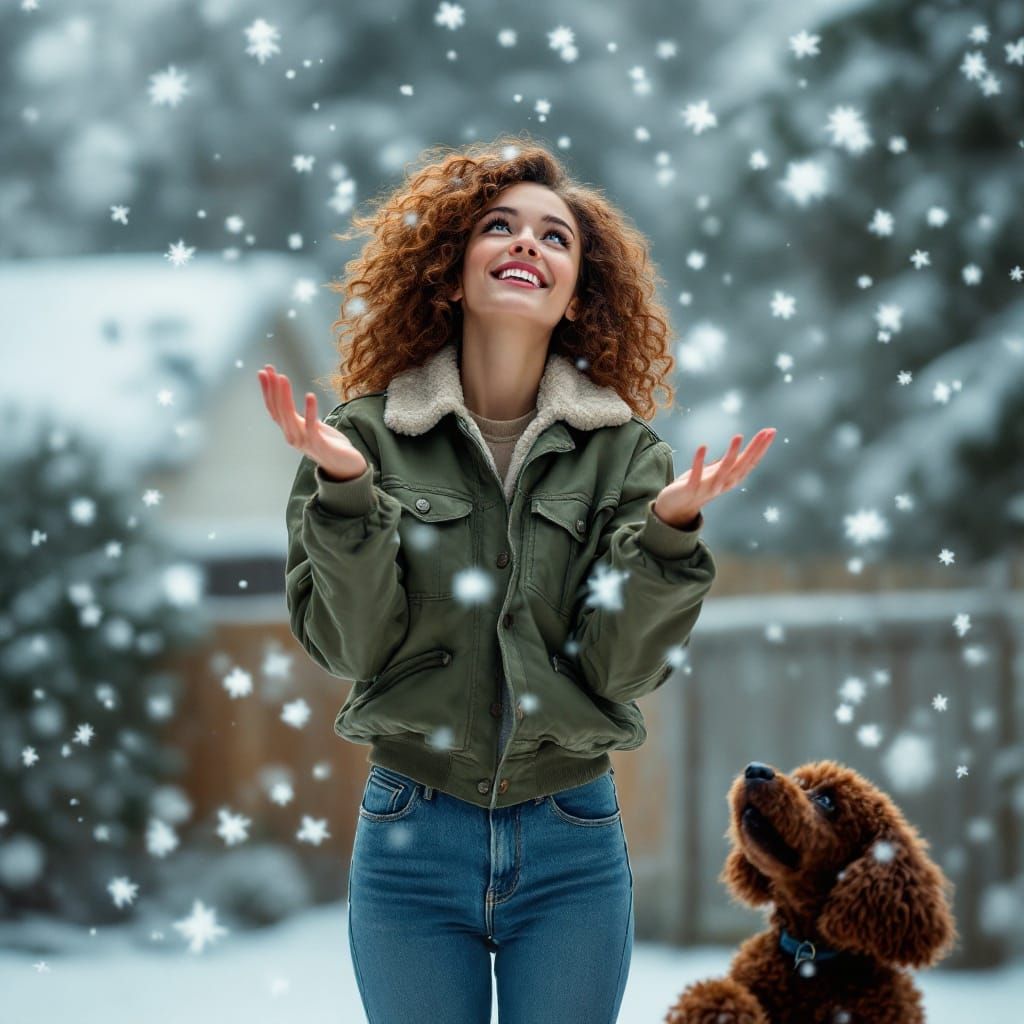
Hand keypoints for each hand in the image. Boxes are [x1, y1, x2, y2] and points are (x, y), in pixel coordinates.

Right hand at [257, 365, 367, 480]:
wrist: (346, 467)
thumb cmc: (329, 445)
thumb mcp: (312, 428)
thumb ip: (301, 418)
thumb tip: (293, 404)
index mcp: (290, 431)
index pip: (273, 408)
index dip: (267, 391)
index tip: (264, 372)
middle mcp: (292, 436)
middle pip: (278, 410)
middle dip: (273, 389)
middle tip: (270, 370)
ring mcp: (304, 442)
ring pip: (289, 417)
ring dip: (285, 396)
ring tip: (283, 378)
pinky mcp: (319, 444)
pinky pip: (311, 426)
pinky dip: (310, 411)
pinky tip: (309, 395)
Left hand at [653, 429, 776, 525]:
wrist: (675, 508)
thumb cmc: (696, 487)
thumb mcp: (714, 473)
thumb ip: (727, 463)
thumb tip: (740, 448)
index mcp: (730, 479)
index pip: (750, 462)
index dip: (761, 448)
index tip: (771, 431)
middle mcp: (723, 484)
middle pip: (742, 465)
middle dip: (754, 449)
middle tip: (766, 432)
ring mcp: (707, 488)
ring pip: (723, 471)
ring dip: (731, 454)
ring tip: (738, 436)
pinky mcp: (690, 488)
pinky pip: (696, 475)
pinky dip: (699, 461)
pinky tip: (703, 446)